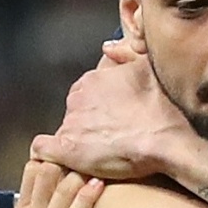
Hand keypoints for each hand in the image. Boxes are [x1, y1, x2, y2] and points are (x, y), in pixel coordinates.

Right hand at [0, 158, 104, 207]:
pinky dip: (87, 197)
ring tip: (100, 161)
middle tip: (90, 150)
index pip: (31, 172)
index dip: (50, 156)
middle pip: (46, 173)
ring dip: (80, 172)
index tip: (69, 148)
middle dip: (67, 158)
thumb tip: (48, 199)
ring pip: (61, 189)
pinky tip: (98, 183)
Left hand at [34, 42, 188, 182]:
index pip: (85, 92)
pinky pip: (42, 148)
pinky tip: (63, 160)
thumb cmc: (162, 109)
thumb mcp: (148, 67)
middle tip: (108, 138)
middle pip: (74, 111)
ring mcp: (71, 123)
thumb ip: (126, 52)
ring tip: (99, 154)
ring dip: (77, 140)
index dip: (97, 107)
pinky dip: (49, 153)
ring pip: (65, 130)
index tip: (111, 119)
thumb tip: (107, 47)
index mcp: (94, 79)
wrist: (165, 140)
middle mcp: (78, 98)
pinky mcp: (66, 148)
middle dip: (87, 122)